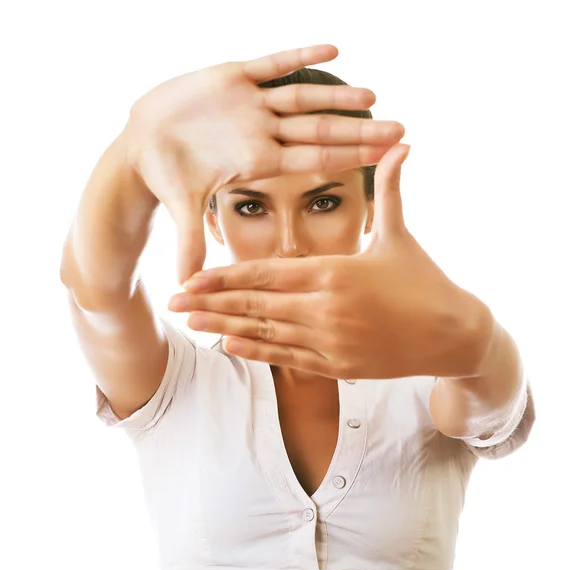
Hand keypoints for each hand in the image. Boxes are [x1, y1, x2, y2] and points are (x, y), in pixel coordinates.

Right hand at [122, 44, 404, 282]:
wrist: (143, 144)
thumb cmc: (166, 178)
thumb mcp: (183, 209)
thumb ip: (190, 242)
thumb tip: (187, 284)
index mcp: (258, 163)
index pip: (314, 161)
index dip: (351, 158)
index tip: (385, 159)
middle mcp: (262, 134)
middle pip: (320, 131)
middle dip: (358, 130)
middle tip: (400, 129)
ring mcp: (250, 105)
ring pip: (302, 98)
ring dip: (336, 96)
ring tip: (372, 94)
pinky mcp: (232, 76)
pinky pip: (273, 63)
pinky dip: (300, 54)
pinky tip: (333, 48)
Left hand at [169, 144, 493, 379]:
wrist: (452, 334)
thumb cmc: (424, 280)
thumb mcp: (402, 234)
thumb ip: (393, 190)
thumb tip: (402, 143)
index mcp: (335, 272)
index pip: (266, 273)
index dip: (224, 275)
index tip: (192, 275)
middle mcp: (325, 309)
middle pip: (254, 304)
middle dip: (209, 302)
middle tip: (173, 300)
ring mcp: (330, 341)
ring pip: (264, 333)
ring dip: (223, 328)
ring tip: (190, 323)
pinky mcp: (338, 366)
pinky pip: (288, 358)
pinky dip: (257, 351)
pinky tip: (229, 346)